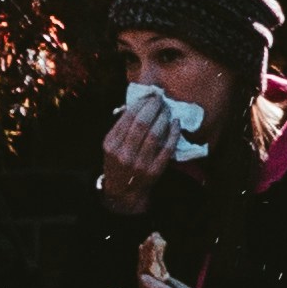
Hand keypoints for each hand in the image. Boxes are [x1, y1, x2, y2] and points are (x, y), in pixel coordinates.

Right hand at [98, 96, 175, 214]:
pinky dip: (173, 133)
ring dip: (163, 118)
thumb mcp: (111, 145)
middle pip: (141, 124)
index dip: (141, 104)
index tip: (150, 96)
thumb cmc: (117, 162)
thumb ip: (121, 126)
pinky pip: (167, 148)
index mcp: (111, 144)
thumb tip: (138, 103)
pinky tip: (175, 123)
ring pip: (155, 135)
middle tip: (160, 99)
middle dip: (153, 108)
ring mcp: (139, 163)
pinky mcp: (154, 171)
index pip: (127, 119)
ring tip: (167, 109)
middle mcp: (123, 154)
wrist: (122, 192)